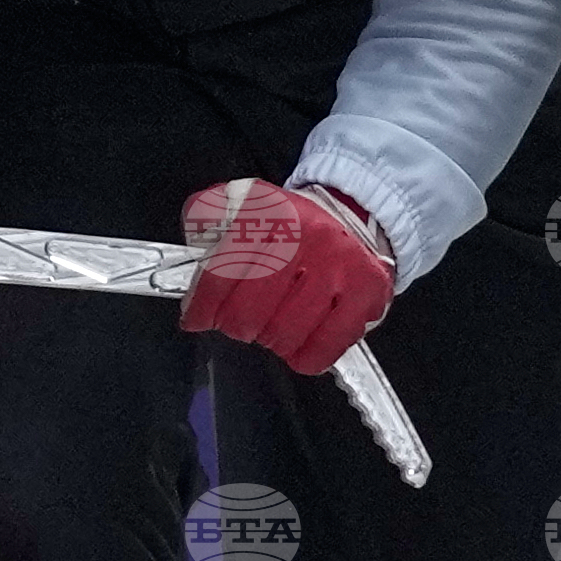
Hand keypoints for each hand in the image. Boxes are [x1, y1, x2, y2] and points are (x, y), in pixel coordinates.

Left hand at [181, 175, 394, 373]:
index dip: (202, 307)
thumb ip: (208, 213)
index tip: (197, 319)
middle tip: (240, 321)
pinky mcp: (366, 292)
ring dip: (270, 340)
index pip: (221, 274)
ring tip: (272, 326)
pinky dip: (304, 357)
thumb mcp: (244, 203)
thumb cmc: (291, 224)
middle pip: (247, 314)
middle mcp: (306, 237)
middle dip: (235, 325)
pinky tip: (298, 344)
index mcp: (270, 213)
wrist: (353, 217)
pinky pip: (322, 349)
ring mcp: (339, 266)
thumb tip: (194, 238)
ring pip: (282, 335)